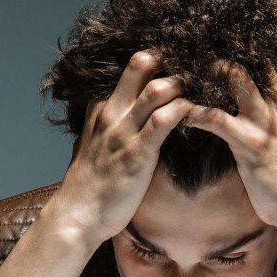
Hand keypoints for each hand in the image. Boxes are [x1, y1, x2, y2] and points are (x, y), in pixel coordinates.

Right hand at [46, 49, 195, 248]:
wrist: (76, 215)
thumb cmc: (89, 185)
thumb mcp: (92, 144)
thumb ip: (106, 127)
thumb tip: (118, 121)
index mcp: (101, 109)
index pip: (130, 70)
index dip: (156, 61)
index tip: (177, 63)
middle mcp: (111, 114)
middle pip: (140, 65)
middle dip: (170, 61)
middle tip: (193, 69)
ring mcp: (123, 132)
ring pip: (155, 90)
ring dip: (181, 84)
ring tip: (200, 90)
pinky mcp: (136, 154)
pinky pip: (163, 121)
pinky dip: (184, 111)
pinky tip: (197, 112)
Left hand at [185, 61, 276, 245]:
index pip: (272, 56)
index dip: (248, 49)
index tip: (225, 46)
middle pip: (253, 58)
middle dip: (225, 53)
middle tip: (199, 54)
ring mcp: (268, 120)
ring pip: (234, 77)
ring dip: (207, 74)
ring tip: (187, 76)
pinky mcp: (249, 142)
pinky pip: (215, 117)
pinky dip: (194, 113)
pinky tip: (182, 114)